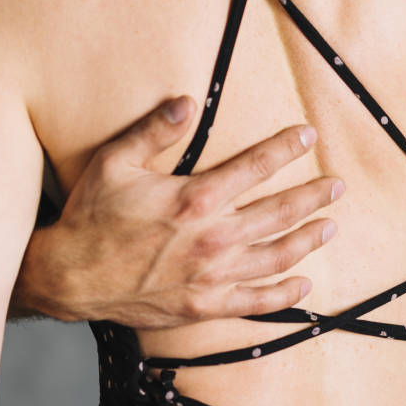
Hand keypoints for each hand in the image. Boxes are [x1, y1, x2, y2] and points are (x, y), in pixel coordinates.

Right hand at [14, 95, 342, 326]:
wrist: (67, 278)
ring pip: (276, 256)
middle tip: (338, 186)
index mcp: (195, 199)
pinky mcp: (204, 305)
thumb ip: (153, 131)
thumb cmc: (90, 217)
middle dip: (313, 196)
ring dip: (308, 240)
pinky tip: (304, 284)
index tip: (309, 136)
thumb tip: (187, 100)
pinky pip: (256, 302)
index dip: (287, 148)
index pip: (256, 166)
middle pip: (279, 212)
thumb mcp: (114, 163)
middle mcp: (211, 238)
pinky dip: (284, 295)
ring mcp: (211, 275)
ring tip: (330, 227)